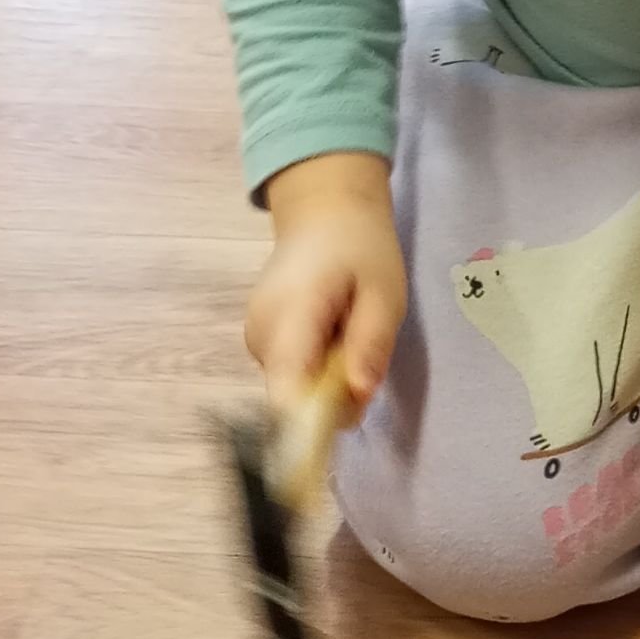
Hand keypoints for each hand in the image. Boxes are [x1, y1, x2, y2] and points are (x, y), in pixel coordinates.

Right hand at [245, 153, 406, 412]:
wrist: (324, 211)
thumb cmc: (360, 247)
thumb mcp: (384, 292)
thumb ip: (371, 343)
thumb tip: (358, 394)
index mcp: (290, 318)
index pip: (286, 395)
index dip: (312, 426)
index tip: (347, 421)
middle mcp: (260, 335)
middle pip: (294, 401)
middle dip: (335, 398)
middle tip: (364, 353)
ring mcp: (254, 339)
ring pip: (294, 391)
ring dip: (329, 382)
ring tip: (349, 334)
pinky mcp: (258, 341)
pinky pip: (291, 375)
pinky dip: (318, 369)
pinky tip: (332, 333)